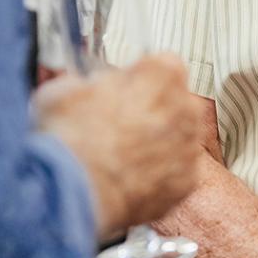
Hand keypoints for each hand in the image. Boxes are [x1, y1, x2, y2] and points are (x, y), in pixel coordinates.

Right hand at [35, 54, 202, 236]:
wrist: (73, 193)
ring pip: (177, 137)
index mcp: (163, 73)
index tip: (123, 90)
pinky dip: (158, 176)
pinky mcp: (186, 181)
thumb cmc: (69, 138)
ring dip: (156, 144)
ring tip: (119, 157)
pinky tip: (128, 180)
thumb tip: (92, 88)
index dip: (139, 79)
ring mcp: (189, 146)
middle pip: (175, 101)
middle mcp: (186, 106)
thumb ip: (95, 82)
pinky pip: (175, 172)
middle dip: (151, 111)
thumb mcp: (68, 88)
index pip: (163, 64)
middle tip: (117, 126)